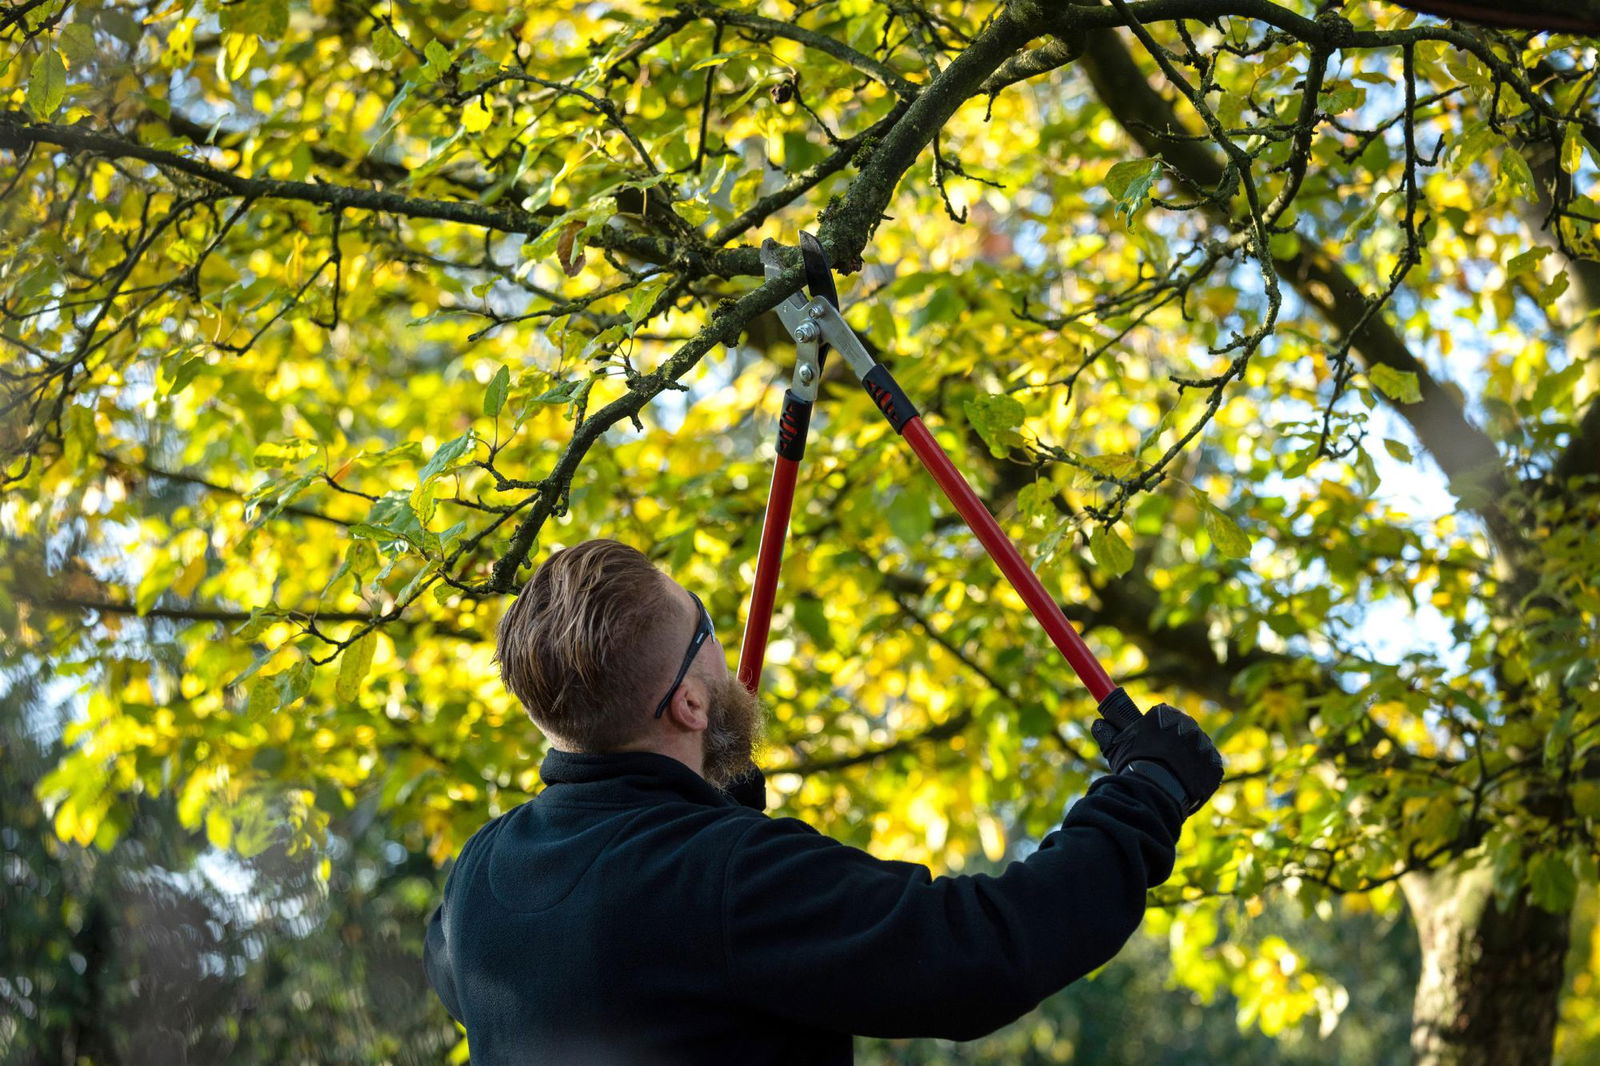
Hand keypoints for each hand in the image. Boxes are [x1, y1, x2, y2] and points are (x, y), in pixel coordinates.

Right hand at [1091, 704, 1223, 814]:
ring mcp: (1205, 745)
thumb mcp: (1117, 747)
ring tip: (1170, 775)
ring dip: (1186, 758)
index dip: (1155, 730)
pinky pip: (1207, 768)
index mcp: (1166, 714)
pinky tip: (1184, 783)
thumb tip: (1099, 722)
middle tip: (1160, 761)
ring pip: (1195, 749)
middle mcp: (1189, 724)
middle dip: (1172, 743)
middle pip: (1181, 731)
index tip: (1150, 741)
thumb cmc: (1135, 766)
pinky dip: (1198, 774)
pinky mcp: (1215, 765)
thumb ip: (1108, 731)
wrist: (1158, 792)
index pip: (1162, 715)